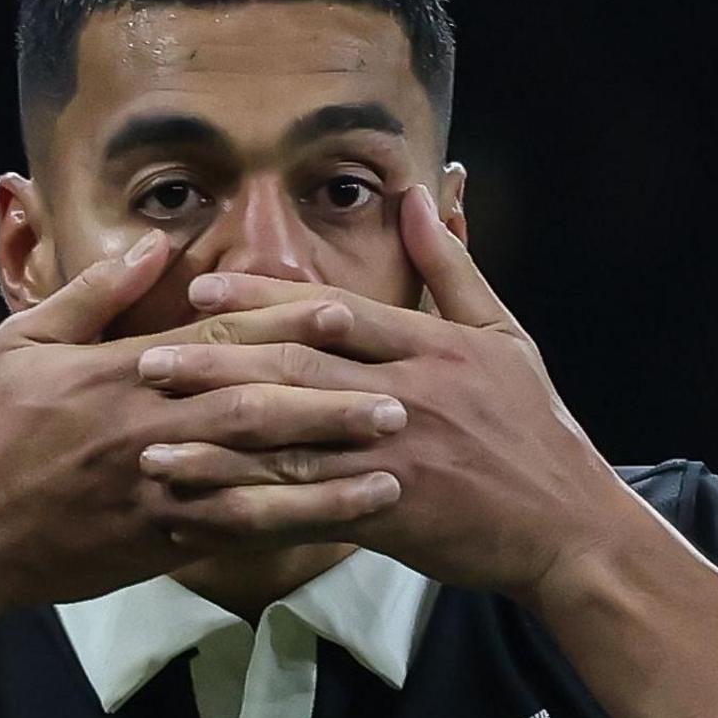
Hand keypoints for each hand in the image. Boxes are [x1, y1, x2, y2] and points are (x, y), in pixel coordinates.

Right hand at [0, 233, 412, 606]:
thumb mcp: (21, 343)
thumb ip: (93, 295)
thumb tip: (154, 242)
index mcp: (120, 372)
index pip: (219, 340)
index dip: (286, 326)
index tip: (348, 314)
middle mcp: (149, 429)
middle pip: (257, 409)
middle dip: (332, 403)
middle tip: (401, 398)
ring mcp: (157, 490)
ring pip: (260, 477)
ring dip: (332, 472)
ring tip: (397, 464)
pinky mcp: (158, 543)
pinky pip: (240, 534)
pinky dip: (297, 528)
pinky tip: (346, 526)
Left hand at [132, 188, 639, 600]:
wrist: (569, 526)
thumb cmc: (535, 429)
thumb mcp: (504, 336)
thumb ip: (452, 266)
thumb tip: (419, 191)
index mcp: (433, 346)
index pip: (335, 313)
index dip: (264, 301)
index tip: (201, 293)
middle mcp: (409, 395)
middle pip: (299, 371)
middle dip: (218, 365)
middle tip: (149, 359)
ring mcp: (397, 457)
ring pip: (293, 443)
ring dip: (217, 443)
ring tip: (152, 438)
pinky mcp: (392, 516)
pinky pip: (307, 511)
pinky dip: (249, 512)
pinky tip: (199, 514)